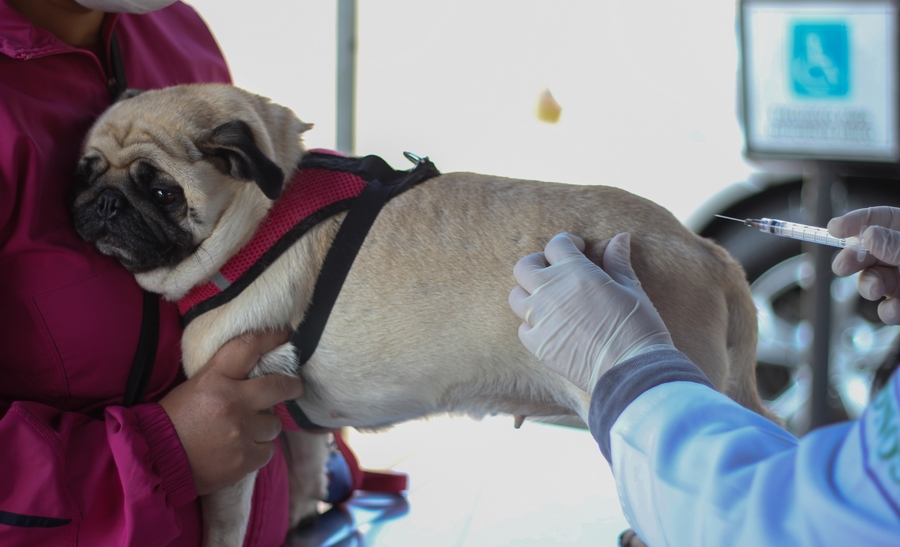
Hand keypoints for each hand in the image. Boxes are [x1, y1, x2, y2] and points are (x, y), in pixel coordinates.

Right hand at [159, 331, 303, 495]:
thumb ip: (225, 378)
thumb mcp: (193, 388)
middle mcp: (233, 402)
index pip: (249, 347)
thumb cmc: (172, 422)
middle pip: (279, 386)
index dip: (271, 338)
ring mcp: (241, 432)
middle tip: (295, 387)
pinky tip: (240, 451)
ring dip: (264, 427)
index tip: (285, 336)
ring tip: (244, 431)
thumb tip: (255, 372)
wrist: (155, 463)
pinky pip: (268, 450)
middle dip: (292, 386)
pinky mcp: (245, 458)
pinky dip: (258, 450)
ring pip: (274, 423)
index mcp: (214, 379)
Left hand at [508, 232, 673, 392]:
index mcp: (575, 271)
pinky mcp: (537, 344)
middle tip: (553, 269)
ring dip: (529, 293)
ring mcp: (540, 318)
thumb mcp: (630, 288)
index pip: (556, 244)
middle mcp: (550, 291)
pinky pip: (522, 327)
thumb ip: (617, 261)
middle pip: (524, 266)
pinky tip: (550, 326)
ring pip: (516, 296)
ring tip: (548, 299)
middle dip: (537, 263)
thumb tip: (619, 238)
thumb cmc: (637, 326)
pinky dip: (532, 324)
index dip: (567, 243)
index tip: (577, 249)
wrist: (631, 369)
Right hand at [829, 207, 899, 323]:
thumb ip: (896, 245)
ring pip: (874, 280)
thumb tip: (867, 235)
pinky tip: (892, 309)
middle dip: (851, 259)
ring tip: (874, 290)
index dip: (854, 222)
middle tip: (841, 267)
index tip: (833, 229)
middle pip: (869, 251)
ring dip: (868, 285)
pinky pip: (889, 307)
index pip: (879, 218)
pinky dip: (887, 310)